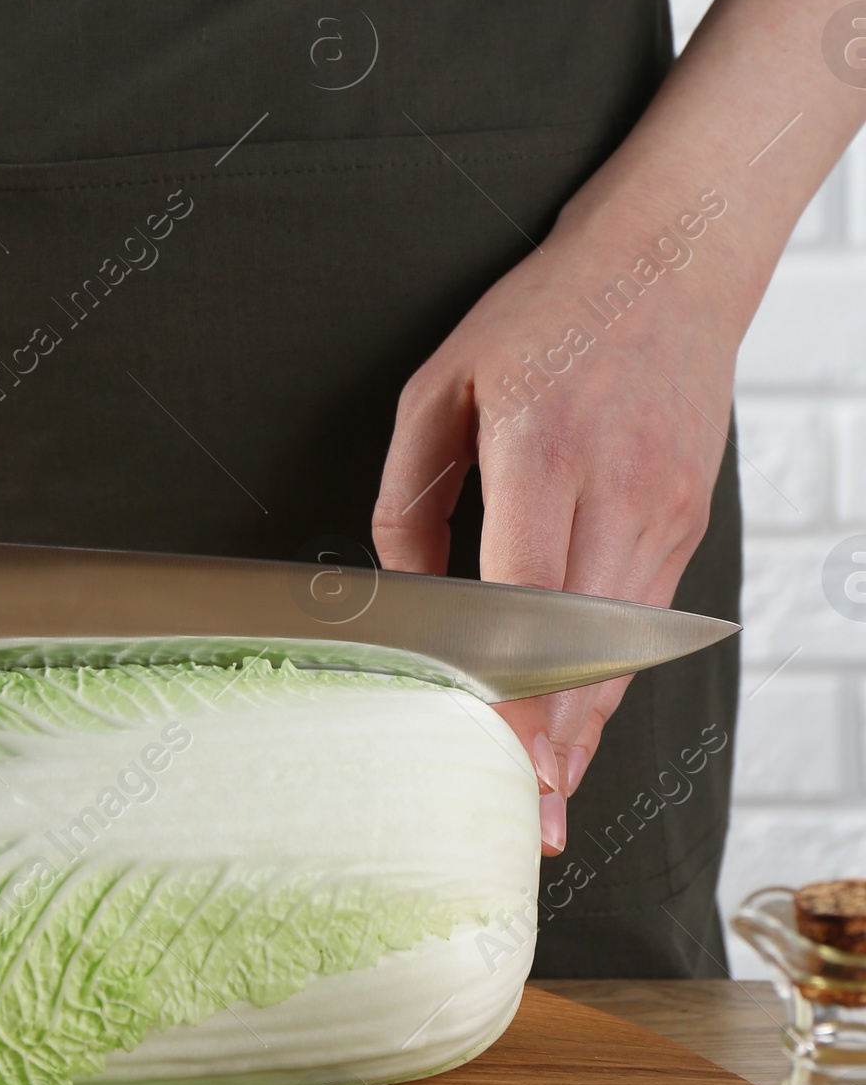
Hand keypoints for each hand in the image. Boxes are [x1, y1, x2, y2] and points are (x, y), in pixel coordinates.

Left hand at [372, 186, 739, 854]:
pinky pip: (644, 627)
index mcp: (541, 449)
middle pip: (586, 650)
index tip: (492, 753)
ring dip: (588, 730)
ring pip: (624, 653)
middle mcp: (615, 489)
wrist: (671, 265)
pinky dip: (612, 683)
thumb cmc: (545, 315)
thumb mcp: (440, 382)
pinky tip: (582, 725)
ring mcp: (662, 511)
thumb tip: (399, 590)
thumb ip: (409, 491)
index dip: (509, 687)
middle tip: (524, 818)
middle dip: (555, 742)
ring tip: (550, 798)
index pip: (525, 598)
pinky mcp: (686, 522)